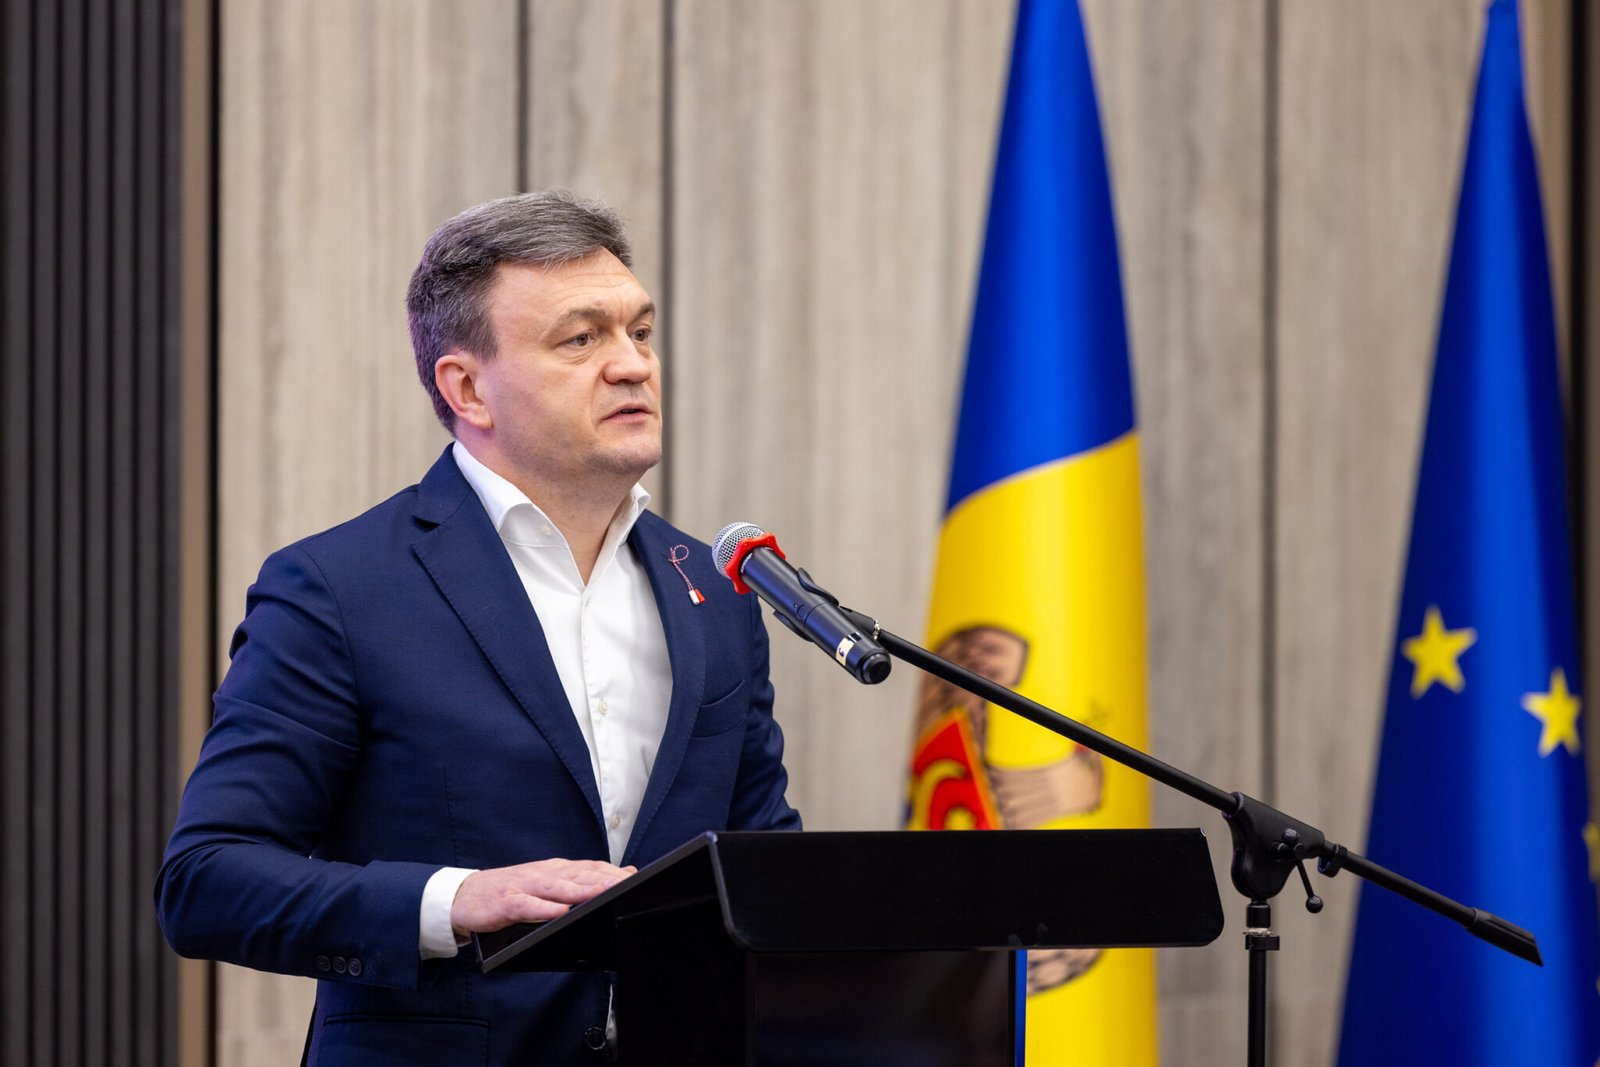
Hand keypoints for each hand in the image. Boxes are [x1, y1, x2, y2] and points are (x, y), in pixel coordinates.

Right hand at [450, 858, 635, 935]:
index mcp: (554, 870)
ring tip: (602, 892)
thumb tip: (618, 876)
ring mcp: (524, 886)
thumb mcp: (546, 884)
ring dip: (581, 890)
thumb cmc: (509, 891)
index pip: (589, 868)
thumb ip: (579, 881)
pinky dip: (544, 909)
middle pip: (579, 876)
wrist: (464, 897)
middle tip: (628, 884)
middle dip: (604, 879)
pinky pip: (527, 906)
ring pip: (557, 887)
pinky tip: (559, 911)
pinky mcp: (506, 903)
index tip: (635, 878)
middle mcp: (543, 874)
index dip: (612, 872)